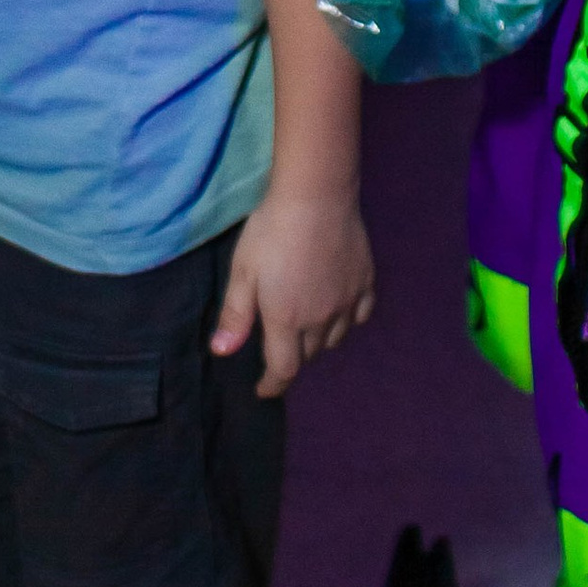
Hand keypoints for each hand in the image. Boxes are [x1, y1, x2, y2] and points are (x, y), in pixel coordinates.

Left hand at [213, 187, 375, 398]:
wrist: (317, 196)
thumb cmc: (271, 232)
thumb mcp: (243, 272)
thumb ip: (235, 316)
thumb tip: (222, 353)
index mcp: (287, 320)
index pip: (283, 369)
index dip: (272, 385)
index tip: (263, 390)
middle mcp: (320, 319)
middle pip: (308, 354)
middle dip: (292, 357)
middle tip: (279, 344)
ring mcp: (347, 301)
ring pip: (335, 338)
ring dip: (318, 341)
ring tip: (306, 327)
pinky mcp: (365, 282)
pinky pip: (360, 315)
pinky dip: (347, 321)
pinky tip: (338, 310)